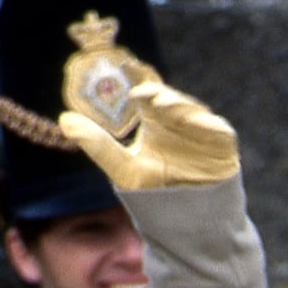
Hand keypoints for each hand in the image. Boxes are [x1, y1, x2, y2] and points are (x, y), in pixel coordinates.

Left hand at [58, 80, 238, 189]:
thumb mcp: (122, 170)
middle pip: (170, 99)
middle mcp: (179, 122)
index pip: (146, 93)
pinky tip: (193, 119)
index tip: (124, 64)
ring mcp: (203, 133)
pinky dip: (208, 124)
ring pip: (194, 111)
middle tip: (142, 91)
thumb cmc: (155, 194)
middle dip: (158, 92)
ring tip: (160, 103)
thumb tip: (64, 119)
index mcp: (155, 121)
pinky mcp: (223, 147)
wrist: (188, 222)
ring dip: (179, 105)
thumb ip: (97, 145)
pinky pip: (220, 130)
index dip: (138, 76)